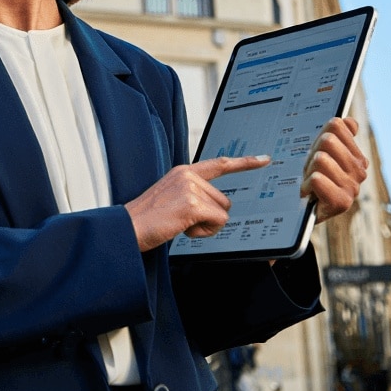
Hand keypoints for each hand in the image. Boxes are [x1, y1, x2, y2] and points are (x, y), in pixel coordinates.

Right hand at [125, 155, 270, 251]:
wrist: (127, 229)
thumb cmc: (146, 219)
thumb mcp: (170, 198)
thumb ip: (192, 195)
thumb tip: (214, 208)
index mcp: (183, 172)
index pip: (219, 164)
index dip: (244, 163)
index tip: (264, 159)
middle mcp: (188, 175)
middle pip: (224, 200)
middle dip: (210, 216)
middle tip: (183, 221)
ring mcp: (190, 188)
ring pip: (222, 212)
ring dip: (206, 225)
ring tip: (180, 224)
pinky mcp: (192, 203)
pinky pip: (217, 222)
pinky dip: (204, 231)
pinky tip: (183, 229)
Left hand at [301, 117, 368, 222]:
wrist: (301, 210)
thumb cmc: (311, 178)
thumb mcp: (320, 152)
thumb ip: (336, 134)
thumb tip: (348, 121)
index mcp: (357, 156)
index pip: (336, 126)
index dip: (319, 136)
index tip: (316, 152)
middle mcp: (360, 171)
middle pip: (328, 140)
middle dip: (312, 153)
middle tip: (311, 170)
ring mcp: (353, 187)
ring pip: (321, 159)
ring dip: (308, 170)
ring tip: (310, 183)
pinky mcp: (343, 202)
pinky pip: (317, 178)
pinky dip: (306, 185)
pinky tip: (309, 193)